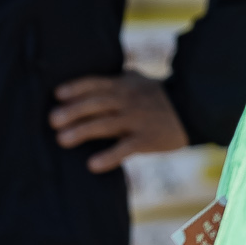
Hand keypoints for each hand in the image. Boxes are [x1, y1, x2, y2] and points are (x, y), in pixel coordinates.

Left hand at [50, 73, 188, 172]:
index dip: (77, 88)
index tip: (58, 95)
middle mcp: (129, 101)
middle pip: (98, 103)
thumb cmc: (159, 96)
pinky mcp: (148, 139)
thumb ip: (117, 79)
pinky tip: (92, 164)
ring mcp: (138, 119)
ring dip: (83, 131)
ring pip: (107, 124)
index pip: (97, 84)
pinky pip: (126, 148)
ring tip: (62, 139)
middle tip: (52, 120)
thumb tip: (87, 81)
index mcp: (125, 85)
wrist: (193, 109)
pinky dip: (109, 156)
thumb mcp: (139, 81)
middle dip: (74, 110)